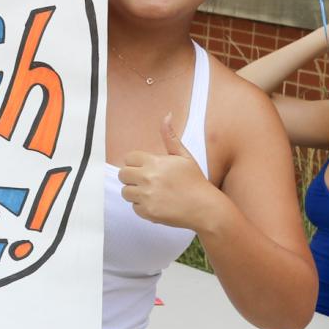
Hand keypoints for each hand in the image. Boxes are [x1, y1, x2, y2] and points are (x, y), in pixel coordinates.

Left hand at [118, 115, 219, 229]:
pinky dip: (143, 207)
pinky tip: (158, 204)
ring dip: (135, 192)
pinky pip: (134, 207)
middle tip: (147, 181)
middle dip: (132, 177)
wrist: (205, 208)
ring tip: (152, 193)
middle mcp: (148, 178)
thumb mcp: (184, 156)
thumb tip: (166, 115)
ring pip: (125, 192)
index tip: (146, 168)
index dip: (136, 163)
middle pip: (123, 174)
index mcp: (155, 162)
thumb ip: (170, 137)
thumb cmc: (195, 181)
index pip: (129, 158)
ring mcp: (147, 196)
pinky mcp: (148, 212)